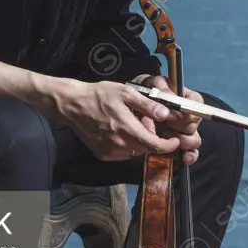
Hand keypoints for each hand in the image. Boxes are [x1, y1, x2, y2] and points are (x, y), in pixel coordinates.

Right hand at [45, 80, 199, 161]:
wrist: (72, 105)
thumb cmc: (99, 95)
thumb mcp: (126, 93)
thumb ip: (148, 105)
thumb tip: (166, 114)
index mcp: (127, 129)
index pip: (155, 146)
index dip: (169, 146)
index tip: (175, 141)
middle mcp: (119, 144)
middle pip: (146, 148)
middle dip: (152, 138)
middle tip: (144, 121)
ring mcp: (110, 152)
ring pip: (135, 152)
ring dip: (139, 141)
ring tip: (131, 124)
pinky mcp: (103, 155)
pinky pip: (123, 154)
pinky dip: (127, 145)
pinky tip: (120, 131)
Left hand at [135, 75, 203, 164]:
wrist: (128, 106)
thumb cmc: (143, 90)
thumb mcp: (150, 84)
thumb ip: (161, 88)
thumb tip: (170, 99)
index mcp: (184, 97)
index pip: (196, 104)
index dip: (187, 111)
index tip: (172, 115)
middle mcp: (186, 115)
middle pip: (194, 124)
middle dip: (180, 127)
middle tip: (165, 125)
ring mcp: (183, 130)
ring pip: (194, 139)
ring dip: (182, 140)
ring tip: (165, 135)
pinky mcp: (177, 144)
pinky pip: (191, 153)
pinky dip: (189, 156)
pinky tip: (184, 158)